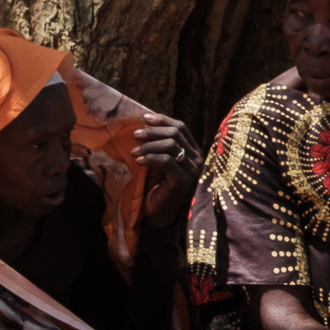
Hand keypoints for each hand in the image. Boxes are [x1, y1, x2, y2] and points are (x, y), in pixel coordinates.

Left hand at [131, 113, 198, 231]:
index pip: (181, 127)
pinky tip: (138, 161)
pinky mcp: (182, 179)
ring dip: (148, 145)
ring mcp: (191, 169)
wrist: (157, 211)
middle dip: (152, 131)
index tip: (144, 118)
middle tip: (135, 134)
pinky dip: (150, 157)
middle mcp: (196, 158)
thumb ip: (158, 142)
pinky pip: (166, 160)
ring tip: (133, 152)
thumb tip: (144, 120)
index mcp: (192, 150)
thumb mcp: (157, 158)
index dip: (163, 120)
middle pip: (175, 133)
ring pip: (171, 145)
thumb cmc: (155, 183)